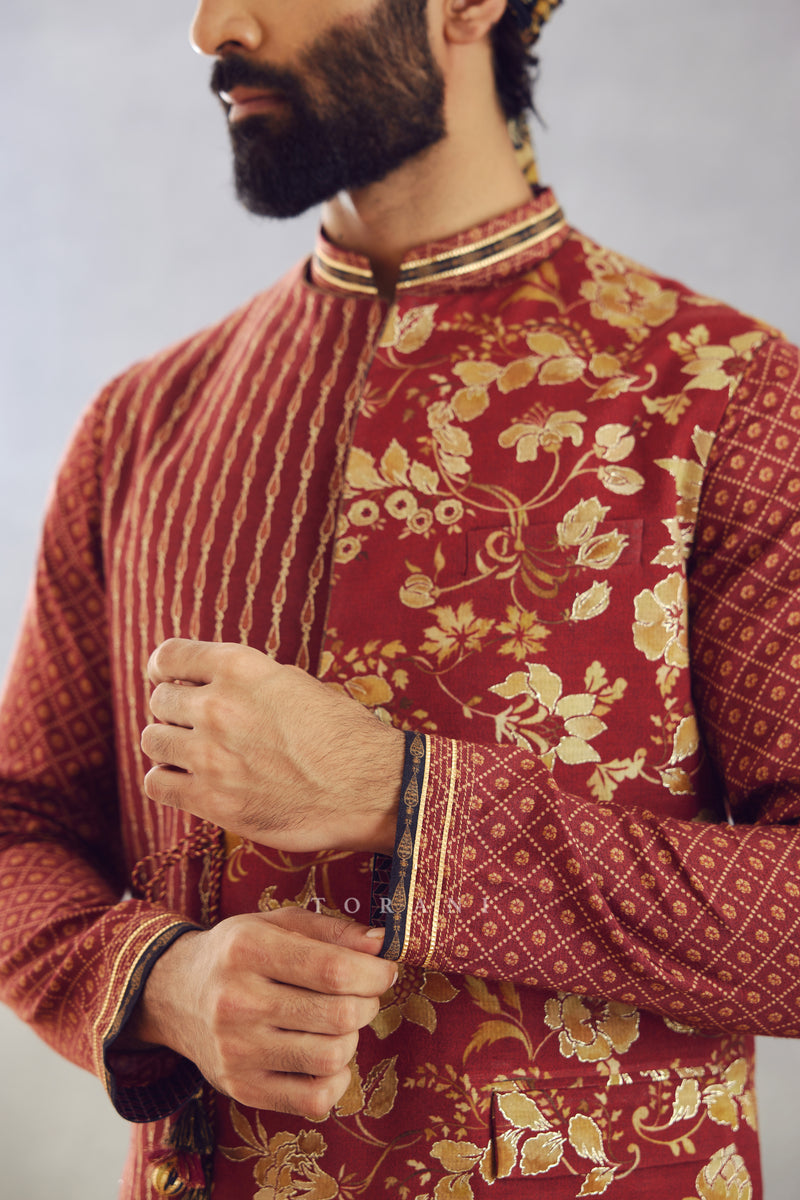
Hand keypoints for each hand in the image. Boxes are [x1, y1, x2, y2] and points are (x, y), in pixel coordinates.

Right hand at [128, 908, 394, 1118]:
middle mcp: (237, 1002)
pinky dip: (336, 1081)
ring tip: (338, 1023)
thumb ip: (331, 930)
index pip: (333, 970)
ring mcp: (236, 1051)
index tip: (384, 970)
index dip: (374, 973)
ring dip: (351, 1039)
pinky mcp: (241, 1089)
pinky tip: (325, 1058)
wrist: (172, 994)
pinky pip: (314, 1101)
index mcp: (248, 950)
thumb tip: (381, 944)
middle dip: (367, 1003)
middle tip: (361, 994)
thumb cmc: (236, 954)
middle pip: (338, 1016)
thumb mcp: (275, 923)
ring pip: (331, 1058)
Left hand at [140, 639, 403, 852]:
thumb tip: (213, 686)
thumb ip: (248, 682)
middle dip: (173, 710)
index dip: (165, 668)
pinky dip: (166, 781)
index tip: (167, 679)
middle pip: (159, 701)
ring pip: (152, 741)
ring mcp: (210, 755)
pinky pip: (156, 785)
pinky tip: (185, 782)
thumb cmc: (344, 736)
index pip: (170, 655)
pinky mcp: (211, 800)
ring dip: (168, 745)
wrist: (371, 788)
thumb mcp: (296, 684)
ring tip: (189, 754)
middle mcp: (218, 706)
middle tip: (193, 725)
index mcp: (241, 668)